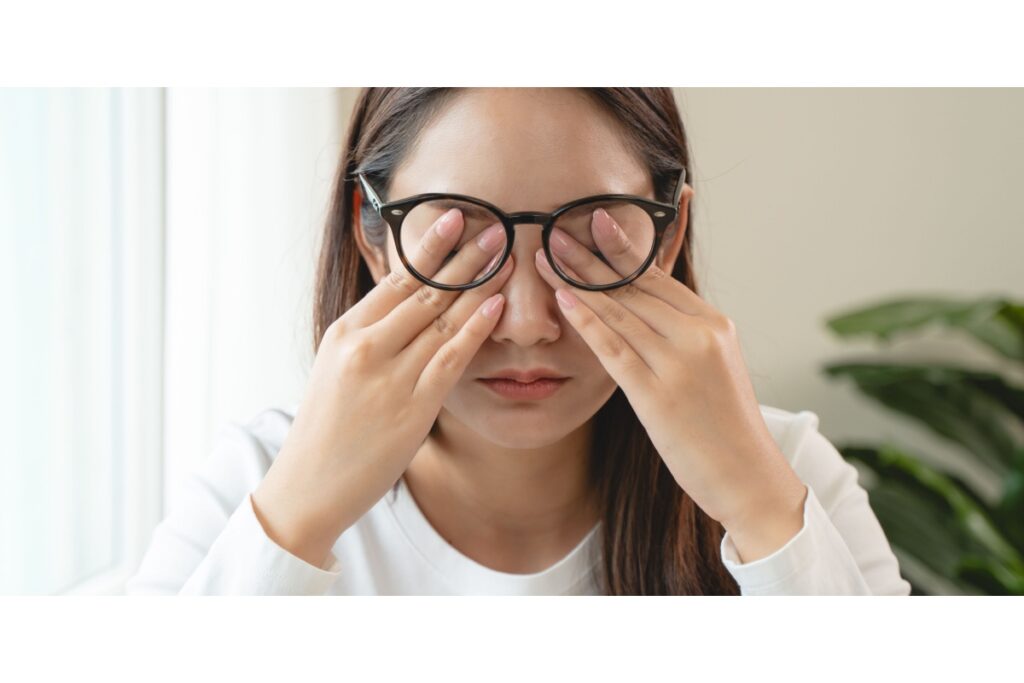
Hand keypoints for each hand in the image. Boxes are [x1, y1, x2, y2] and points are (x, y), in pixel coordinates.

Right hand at [252, 209, 512, 567]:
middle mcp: (366, 348)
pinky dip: (476, 329)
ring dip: (478, 284)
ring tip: (505, 255)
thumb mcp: (335, 366)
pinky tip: (497, 306)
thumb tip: (402, 298)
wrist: (310, 484)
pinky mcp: (413, 407)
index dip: (428, 247)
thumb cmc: (327, 426)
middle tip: (493, 226)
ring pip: (442, 318)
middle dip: (462, 255)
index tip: (453, 218)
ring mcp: (390, 377)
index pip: (394, 279)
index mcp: (345, 333)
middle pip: (423, 291)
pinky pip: (451, 359)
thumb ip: (369, 333)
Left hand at [533, 212, 807, 562]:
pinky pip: (614, 349)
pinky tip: (562, 300)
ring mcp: (678, 363)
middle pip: (635, 285)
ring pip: (619, 310)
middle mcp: (698, 335)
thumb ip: (685, 337)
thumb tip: (647, 314)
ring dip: (577, 280)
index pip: (659, 276)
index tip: (594, 219)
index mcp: (714, 324)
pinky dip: (586, 321)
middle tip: (555, 225)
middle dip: (590, 255)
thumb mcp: (715, 367)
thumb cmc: (726, 427)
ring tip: (547, 255)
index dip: (621, 248)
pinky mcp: (658, 395)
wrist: (750, 477)